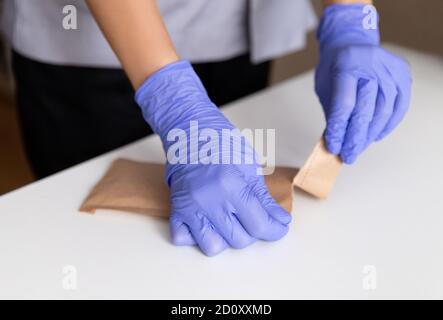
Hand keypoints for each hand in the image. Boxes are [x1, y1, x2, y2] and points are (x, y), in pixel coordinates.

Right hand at [136, 61, 290, 255]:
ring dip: (225, 239)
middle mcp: (209, 199)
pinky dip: (196, 236)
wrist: (191, 131)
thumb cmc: (221, 143)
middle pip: (239, 240)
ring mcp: (190, 206)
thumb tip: (279, 221)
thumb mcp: (250, 167)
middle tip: (253, 217)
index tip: (278, 228)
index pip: (259, 225)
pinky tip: (206, 222)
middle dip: (252, 232)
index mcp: (231, 185)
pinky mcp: (176, 209)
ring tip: (229, 222)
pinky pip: (184, 239)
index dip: (274, 231)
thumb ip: (264, 199)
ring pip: (213, 247)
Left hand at [315, 4, 411, 163]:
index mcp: (346, 65)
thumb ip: (332, 111)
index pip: (344, 103)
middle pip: (365, 109)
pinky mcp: (403, 75)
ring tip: (359, 148)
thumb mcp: (325, 85)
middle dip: (355, 137)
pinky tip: (375, 136)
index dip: (339, 128)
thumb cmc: (335, 67)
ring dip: (370, 134)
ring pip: (384, 111)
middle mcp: (371, 65)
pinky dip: (388, 125)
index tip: (334, 147)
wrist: (352, 42)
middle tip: (348, 155)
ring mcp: (390, 69)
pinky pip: (399, 106)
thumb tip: (337, 143)